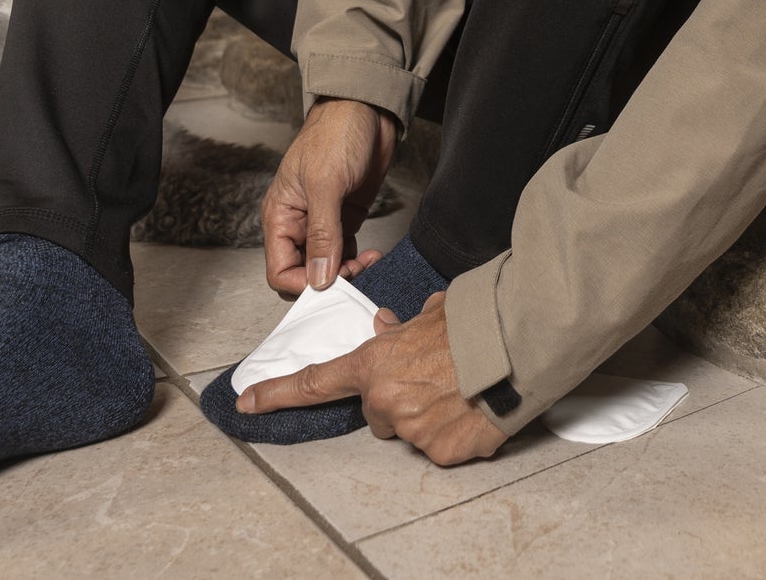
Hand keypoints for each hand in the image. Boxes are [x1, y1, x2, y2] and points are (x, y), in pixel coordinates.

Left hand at [237, 293, 507, 465]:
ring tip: (461, 387)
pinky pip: (439, 447)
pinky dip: (453, 432)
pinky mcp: (443, 454)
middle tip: (432, 376)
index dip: (277, 393)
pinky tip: (472, 407)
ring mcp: (414, 432)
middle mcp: (387, 402)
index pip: (316, 381)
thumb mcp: (429, 312)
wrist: (518, 344)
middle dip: (398, 398)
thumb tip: (386, 327)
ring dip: (427, 415)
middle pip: (377, 411)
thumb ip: (400, 328)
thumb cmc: (475, 321)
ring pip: (409, 430)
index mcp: (376, 363)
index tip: (247, 402)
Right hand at [261, 97, 396, 293]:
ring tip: (369, 262)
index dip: (301, 285)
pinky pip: (347, 252)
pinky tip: (373, 255)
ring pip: (328, 267)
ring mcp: (324, 222)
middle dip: (329, 280)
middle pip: (305, 273)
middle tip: (356, 272)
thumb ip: (321, 233)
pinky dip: (359, 260)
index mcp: (281, 215)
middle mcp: (299, 223)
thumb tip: (318, 278)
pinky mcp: (346, 217)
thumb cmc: (336, 134)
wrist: (367, 110)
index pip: (279, 270)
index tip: (330, 285)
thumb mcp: (325, 183)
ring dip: (349, 273)